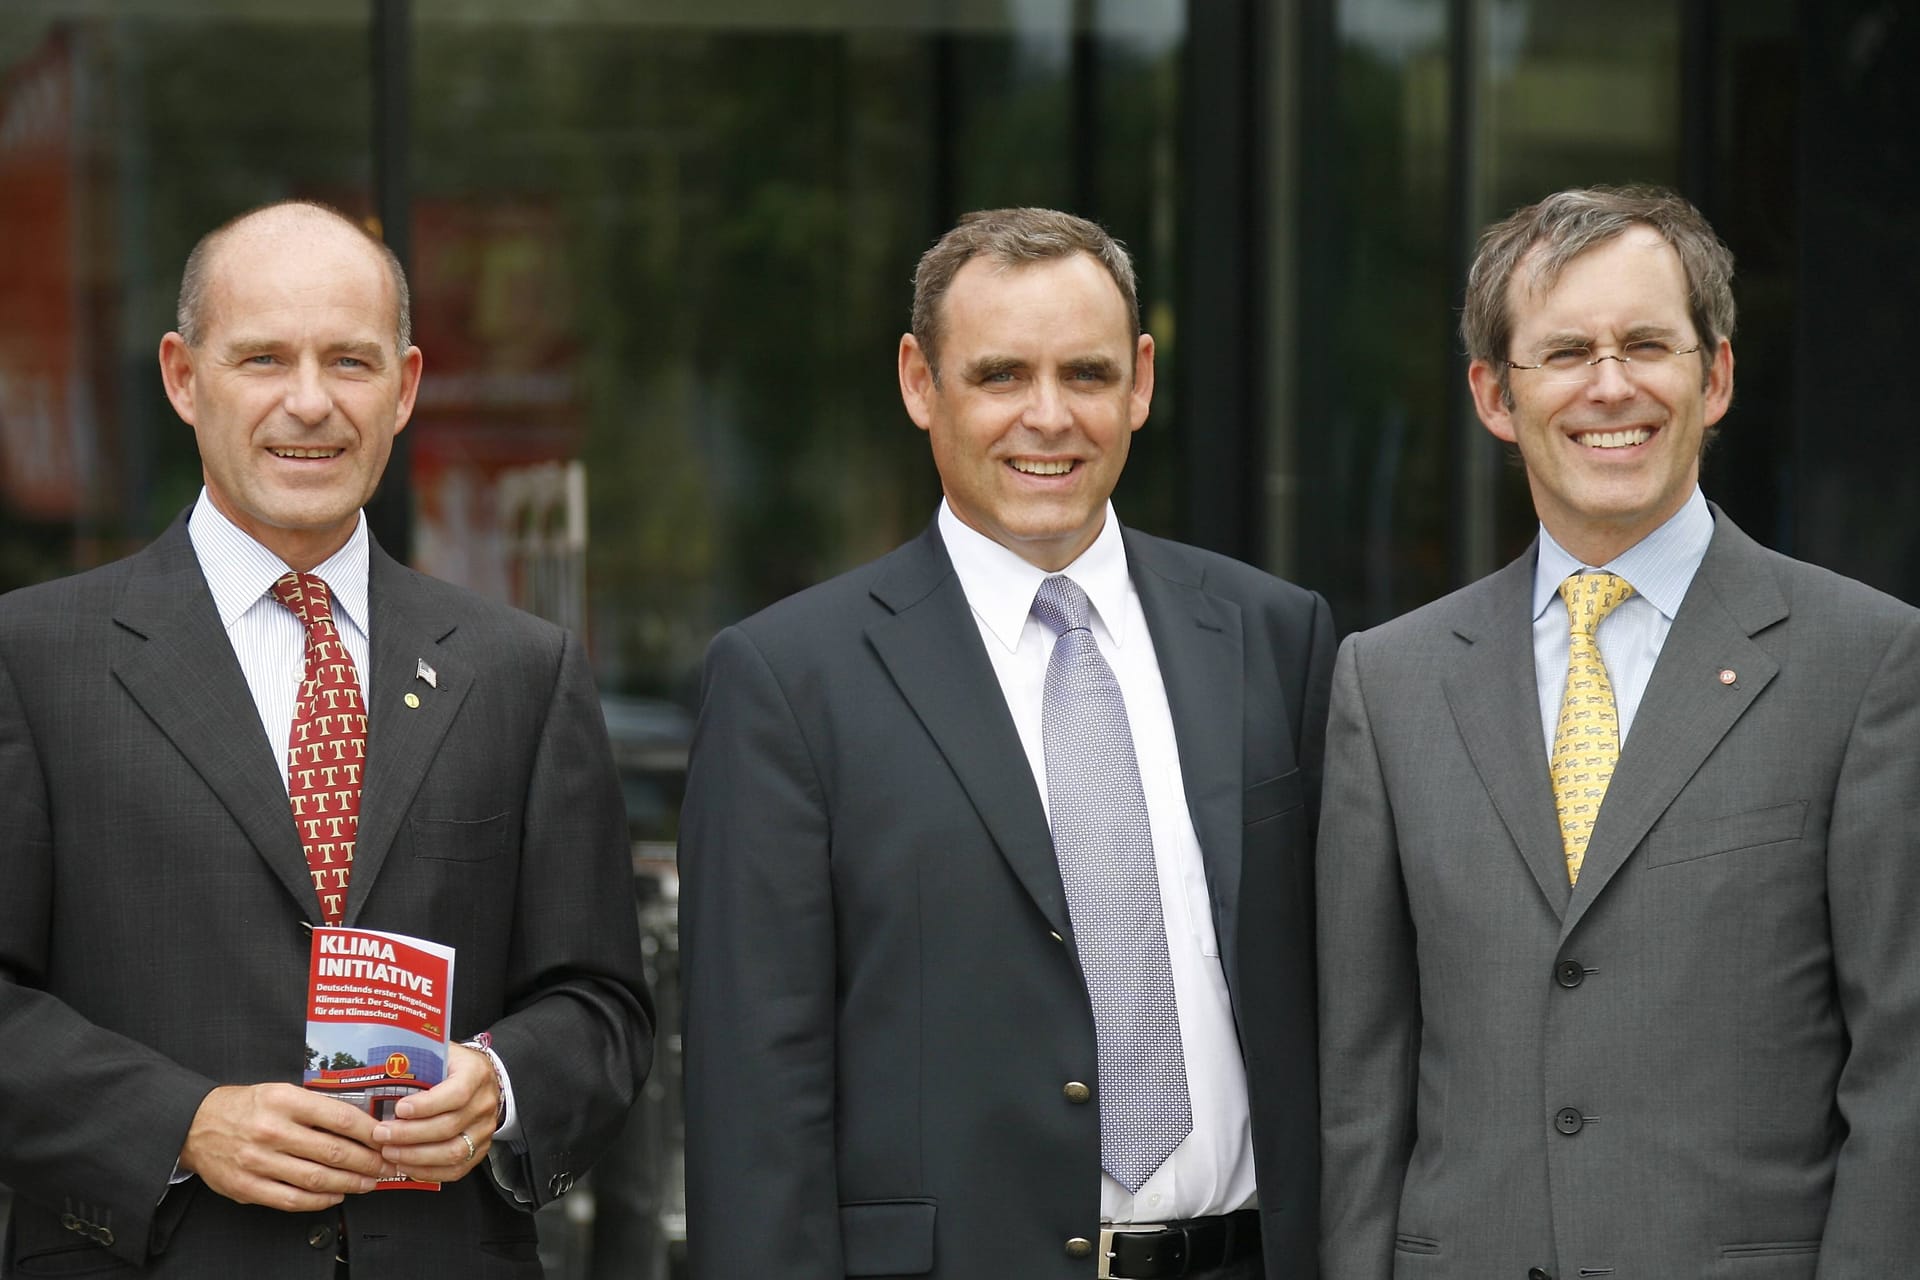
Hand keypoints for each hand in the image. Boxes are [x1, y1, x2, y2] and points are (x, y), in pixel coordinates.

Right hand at [179, 1083, 386, 1211]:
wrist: (195, 1124)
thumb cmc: (246, 1107)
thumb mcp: (281, 1092)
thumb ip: (316, 1106)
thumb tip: (361, 1122)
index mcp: (284, 1100)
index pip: (340, 1118)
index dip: (370, 1132)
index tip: (386, 1139)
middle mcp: (272, 1130)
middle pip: (333, 1152)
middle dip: (368, 1162)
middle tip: (386, 1166)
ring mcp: (258, 1161)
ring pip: (316, 1179)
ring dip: (350, 1183)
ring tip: (369, 1182)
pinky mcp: (246, 1187)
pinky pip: (292, 1199)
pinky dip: (320, 1200)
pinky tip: (337, 1195)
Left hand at [371, 1042, 499, 1184]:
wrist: (479, 1081)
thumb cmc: (451, 1066)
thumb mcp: (438, 1053)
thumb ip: (415, 1061)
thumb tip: (378, 1071)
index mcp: (476, 1073)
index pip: (456, 1094)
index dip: (426, 1105)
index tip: (399, 1109)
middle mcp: (484, 1103)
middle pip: (449, 1126)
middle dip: (410, 1134)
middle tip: (381, 1134)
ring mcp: (484, 1129)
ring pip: (453, 1152)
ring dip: (416, 1156)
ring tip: (389, 1152)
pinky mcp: (480, 1150)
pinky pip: (456, 1169)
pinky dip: (428, 1171)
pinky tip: (406, 1165)